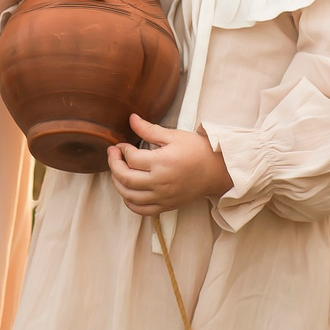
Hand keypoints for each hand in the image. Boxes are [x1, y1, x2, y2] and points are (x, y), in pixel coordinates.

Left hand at [107, 115, 232, 214]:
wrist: (216, 171)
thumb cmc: (197, 150)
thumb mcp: (174, 135)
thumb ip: (149, 129)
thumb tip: (131, 118)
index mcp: (163, 162)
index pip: (131, 159)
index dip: (122, 150)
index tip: (122, 145)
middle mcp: (161, 182)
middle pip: (126, 178)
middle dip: (114, 165)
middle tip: (113, 155)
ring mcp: (163, 197)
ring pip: (129, 196)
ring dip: (118, 184)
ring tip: (118, 171)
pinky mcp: (166, 206)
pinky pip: (141, 210)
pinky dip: (129, 202)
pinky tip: (127, 191)